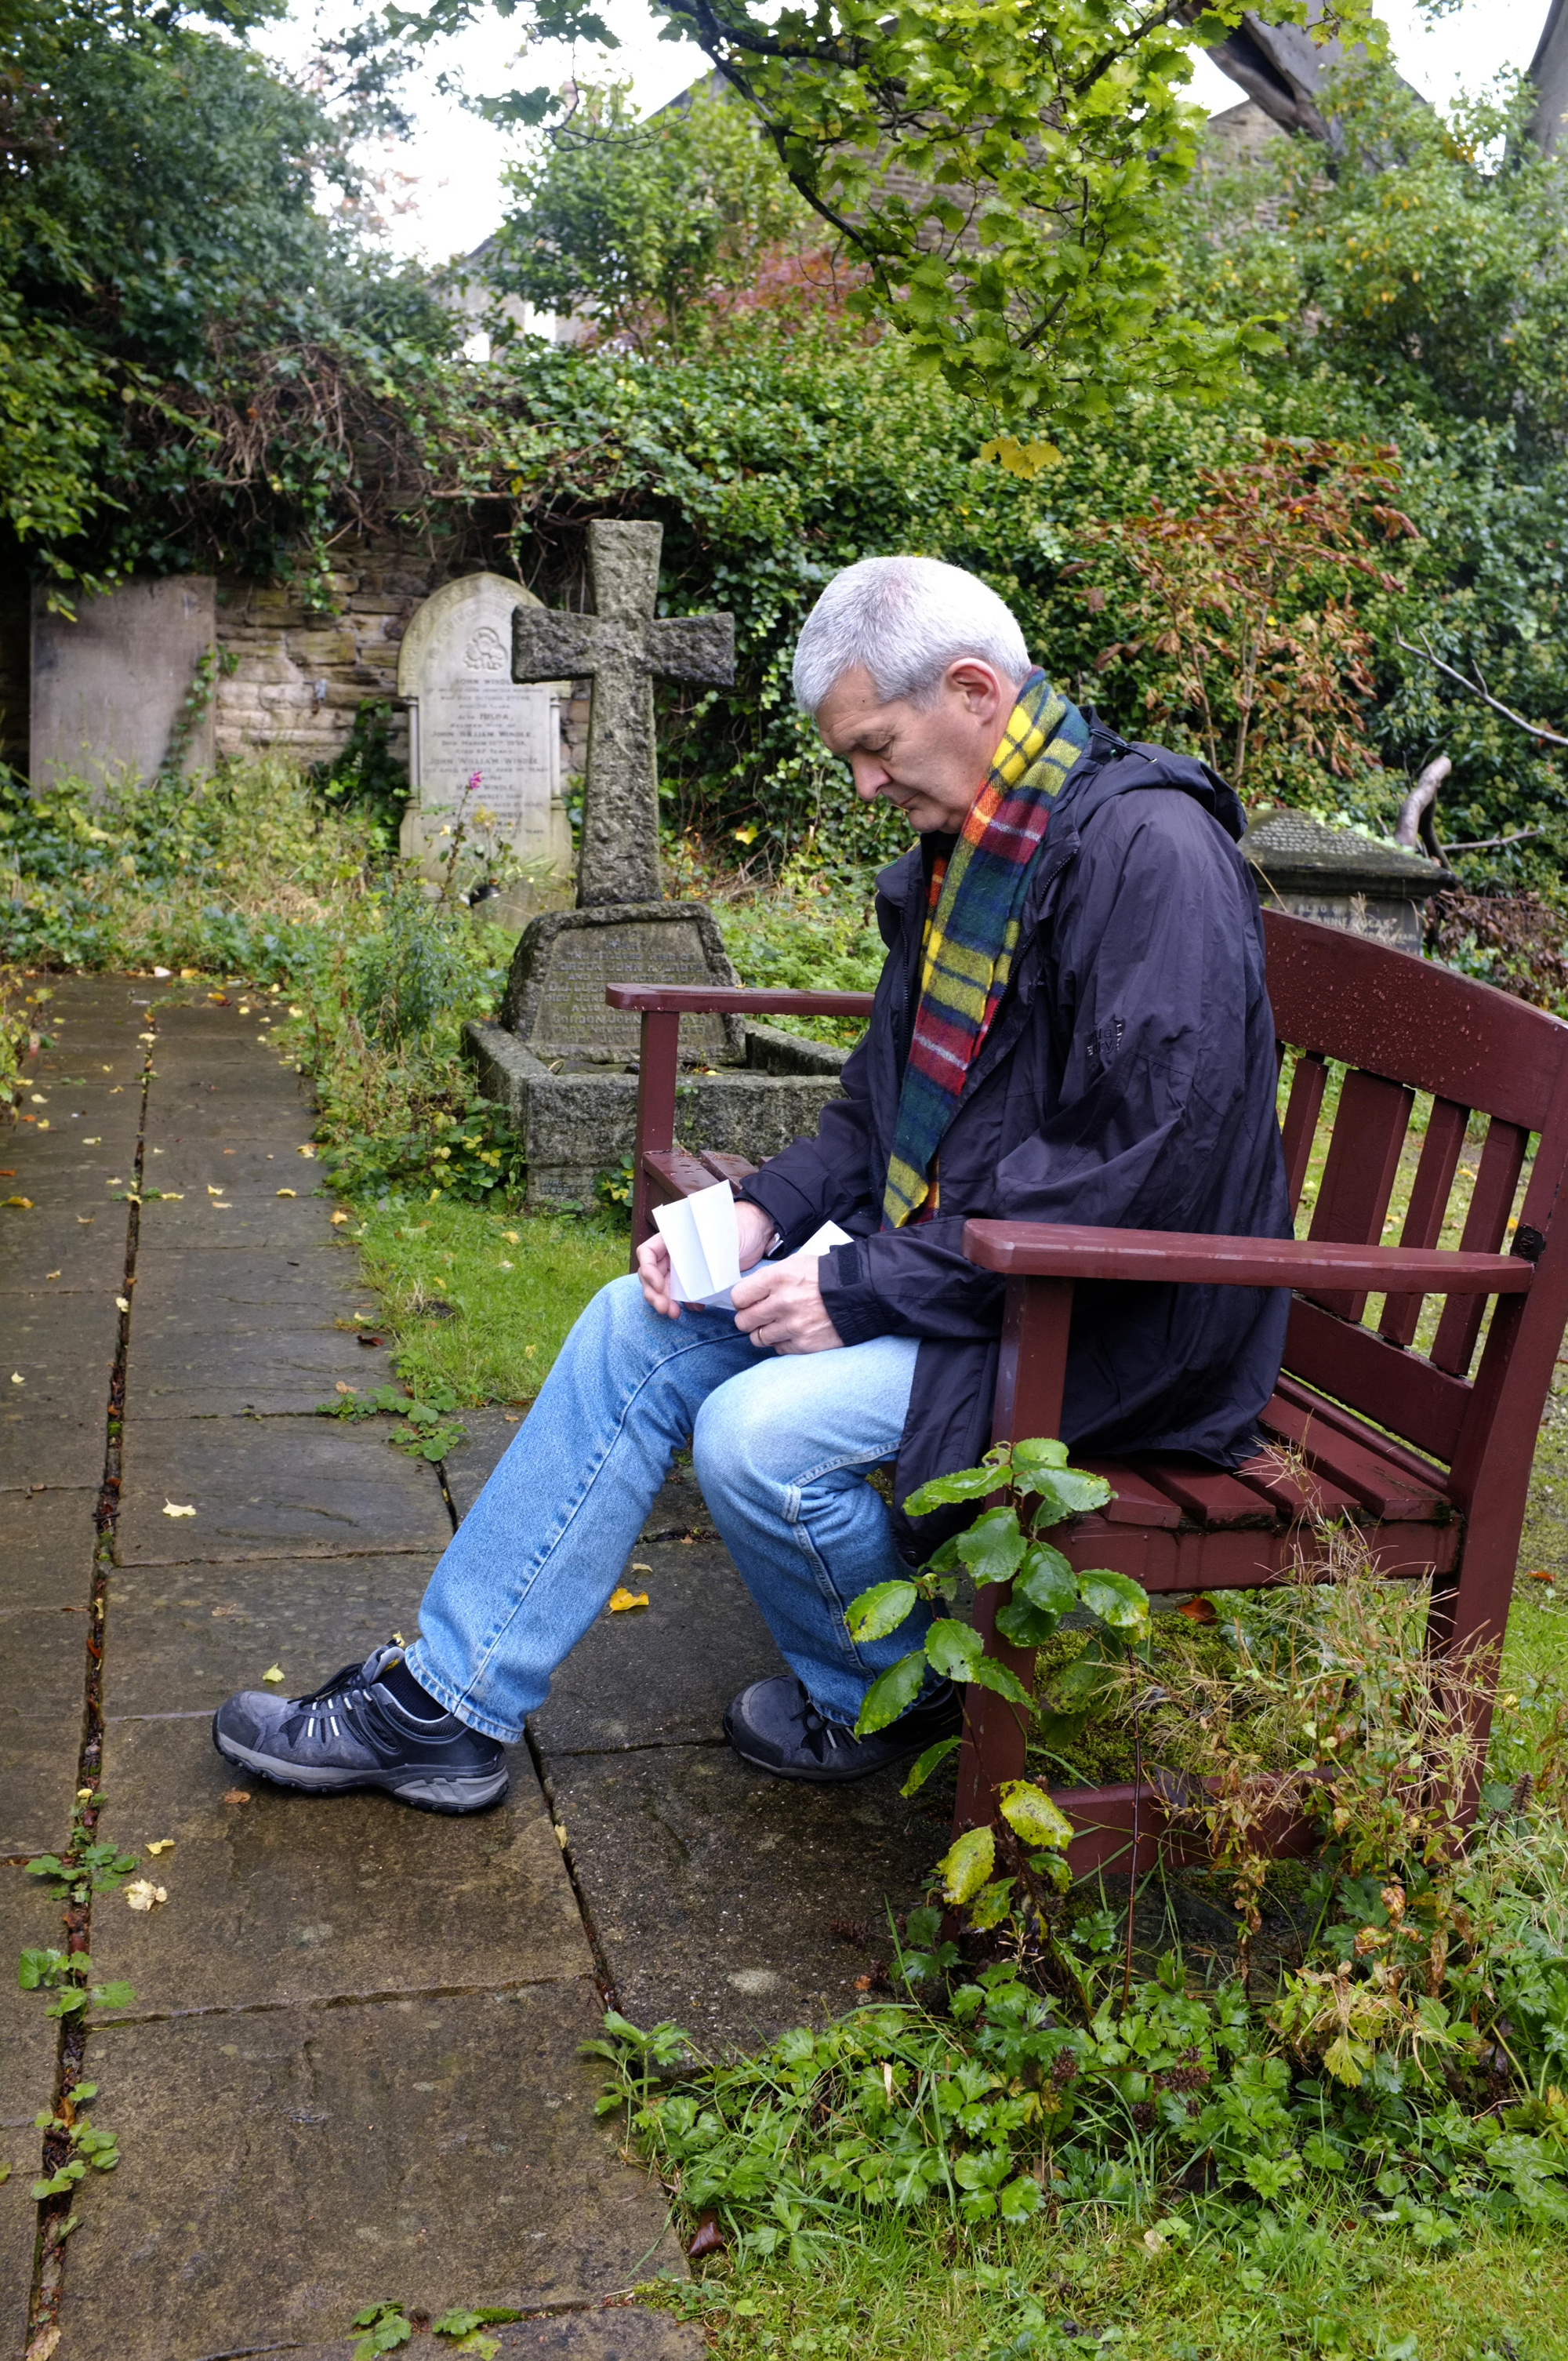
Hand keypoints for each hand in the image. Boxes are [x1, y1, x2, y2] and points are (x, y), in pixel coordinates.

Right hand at [636, 1197, 777, 1319]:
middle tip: (665, 1309)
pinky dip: (685, 1302)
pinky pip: (684, 1292)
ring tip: (674, 1314)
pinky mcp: (698, 1278)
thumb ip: (702, 1252)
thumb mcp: (717, 1234)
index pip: (647, 1253)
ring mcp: (685, 1266)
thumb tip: (691, 1274)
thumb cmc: (737, 1225)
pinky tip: (695, 1308)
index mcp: (673, 1236)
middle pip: (652, 1274)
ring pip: (665, 1286)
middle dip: (654, 1293)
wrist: (758, 1231)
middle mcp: (674, 1252)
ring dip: (665, 1301)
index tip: (660, 1286)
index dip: (647, 1271)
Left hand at [731, 1256, 843, 1354]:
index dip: (742, 1301)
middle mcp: (782, 1302)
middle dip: (748, 1319)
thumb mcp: (795, 1264)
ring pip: (758, 1338)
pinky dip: (783, 1342)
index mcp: (778, 1278)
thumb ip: (769, 1279)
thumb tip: (747, 1295)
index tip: (748, 1302)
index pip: (739, 1297)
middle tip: (759, 1316)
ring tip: (778, 1324)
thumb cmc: (825, 1277)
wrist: (860, 1294)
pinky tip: (793, 1331)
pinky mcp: (804, 1344)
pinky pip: (779, 1348)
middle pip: (744, 1321)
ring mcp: (793, 1326)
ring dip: (765, 1332)